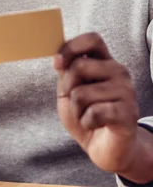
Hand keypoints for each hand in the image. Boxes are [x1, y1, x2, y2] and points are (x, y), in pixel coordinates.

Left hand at [54, 32, 150, 180]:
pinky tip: (95, 124)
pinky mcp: (129, 113)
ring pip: (82, 93)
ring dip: (76, 110)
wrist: (104, 147)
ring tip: (87, 115)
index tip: (57, 64)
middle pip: (80, 66)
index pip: (92, 39)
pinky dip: (86, 122)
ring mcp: (127, 92)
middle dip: (67, 88)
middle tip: (76, 102)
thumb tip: (58, 58)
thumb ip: (66, 72)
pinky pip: (93, 113)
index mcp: (104, 63)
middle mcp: (119, 73)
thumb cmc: (86, 115)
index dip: (70, 47)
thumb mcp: (69, 90)